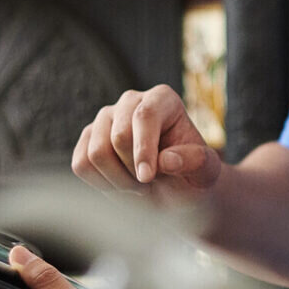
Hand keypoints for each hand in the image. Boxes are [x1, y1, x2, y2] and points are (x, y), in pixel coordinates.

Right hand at [71, 85, 222, 203]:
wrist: (175, 190)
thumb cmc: (192, 176)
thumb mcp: (207, 172)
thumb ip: (196, 161)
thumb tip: (166, 159)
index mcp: (163, 99)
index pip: (145, 116)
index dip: (143, 149)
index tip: (147, 178)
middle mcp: (131, 101)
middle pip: (118, 136)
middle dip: (133, 171)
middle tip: (150, 185)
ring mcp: (105, 118)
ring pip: (96, 153)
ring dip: (117, 181)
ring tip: (137, 186)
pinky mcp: (87, 138)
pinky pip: (81, 164)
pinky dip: (100, 184)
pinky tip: (120, 185)